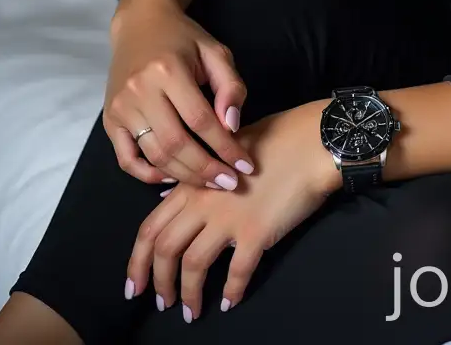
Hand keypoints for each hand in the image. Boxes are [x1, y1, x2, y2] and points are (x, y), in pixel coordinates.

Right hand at [104, 0, 254, 189]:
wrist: (140, 24)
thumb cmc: (184, 38)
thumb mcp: (216, 52)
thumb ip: (230, 86)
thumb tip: (232, 125)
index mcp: (168, 71)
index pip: (201, 121)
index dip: (225, 147)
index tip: (246, 165)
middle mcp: (139, 92)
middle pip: (175, 144)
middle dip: (206, 169)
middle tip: (231, 183)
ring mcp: (120, 108)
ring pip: (153, 155)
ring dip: (184, 175)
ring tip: (210, 183)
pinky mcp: (110, 120)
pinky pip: (126, 159)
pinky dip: (149, 174)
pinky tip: (174, 177)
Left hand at [126, 99, 338, 320]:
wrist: (314, 143)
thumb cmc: (276, 138)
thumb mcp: (227, 147)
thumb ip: (197, 175)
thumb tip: (169, 197)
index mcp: (193, 183)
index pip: (150, 228)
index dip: (138, 261)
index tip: (136, 284)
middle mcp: (204, 203)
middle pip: (165, 250)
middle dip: (158, 282)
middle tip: (162, 302)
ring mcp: (229, 219)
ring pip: (194, 266)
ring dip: (189, 295)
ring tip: (191, 312)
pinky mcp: (257, 233)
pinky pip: (237, 272)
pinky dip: (232, 292)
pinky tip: (231, 301)